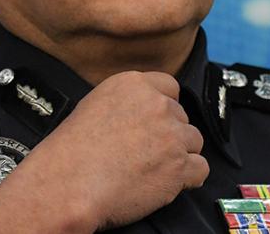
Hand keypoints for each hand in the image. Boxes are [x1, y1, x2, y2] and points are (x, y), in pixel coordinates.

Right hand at [0, 71, 207, 232]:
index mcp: (134, 85)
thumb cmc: (71, 151)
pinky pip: (200, 168)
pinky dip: (188, 178)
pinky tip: (169, 182)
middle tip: (148, 151)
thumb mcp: (94, 105)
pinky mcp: (179, 166)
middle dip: (169, 133)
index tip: (157, 122)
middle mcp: (157, 105)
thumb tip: (141, 113)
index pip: (169, 87)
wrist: (69, 183)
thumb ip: (126, 102)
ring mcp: (171, 135)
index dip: (165, 107)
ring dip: (180, 154)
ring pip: (194, 141)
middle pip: (181, 116)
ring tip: (155, 169)